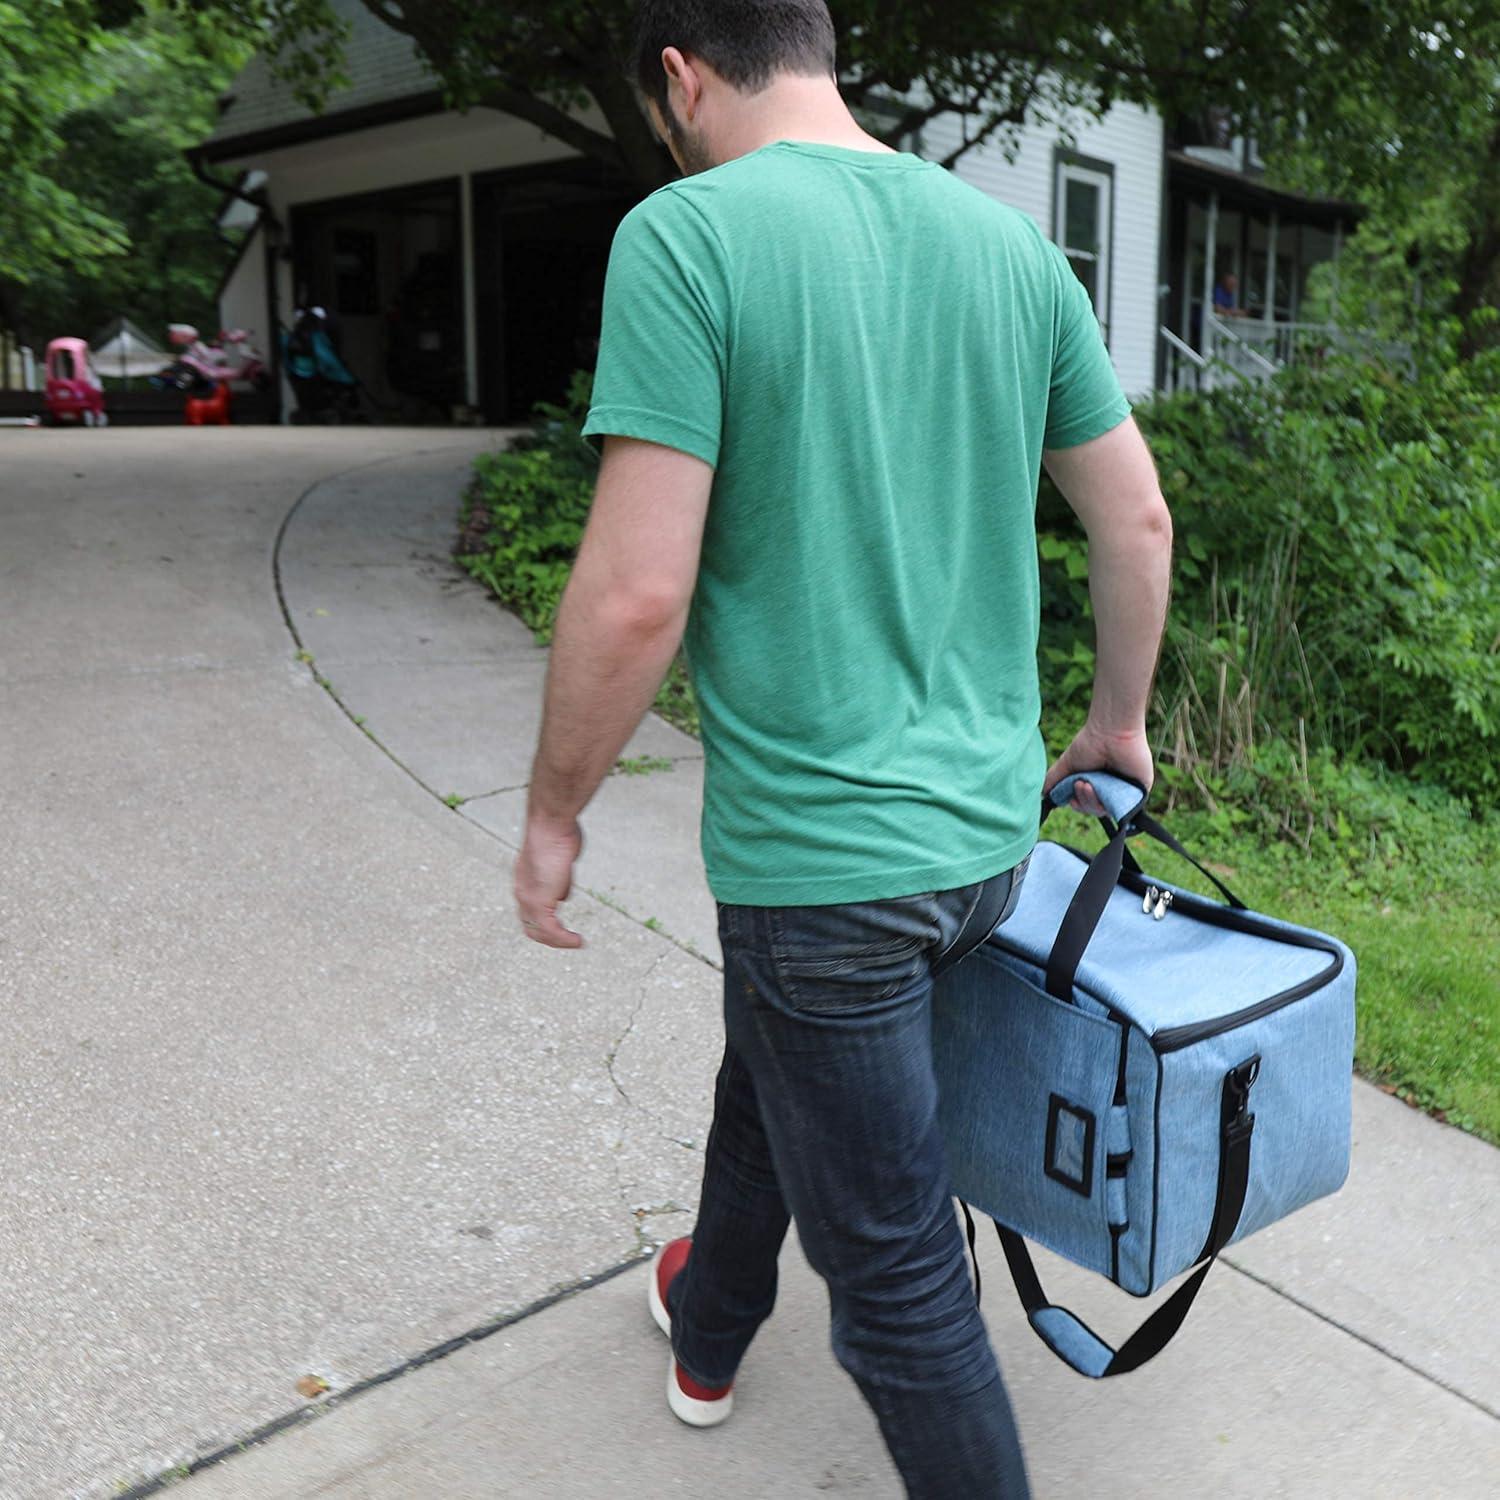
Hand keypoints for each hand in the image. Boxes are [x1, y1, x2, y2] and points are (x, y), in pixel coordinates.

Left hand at [515, 814, 584, 948]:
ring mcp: (529, 898)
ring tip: (576, 943)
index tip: (561, 926)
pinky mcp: (539, 902)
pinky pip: (551, 930)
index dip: (544, 921)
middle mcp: (522, 892)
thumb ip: (560, 879)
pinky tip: (578, 941)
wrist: (550, 825)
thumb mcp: (560, 859)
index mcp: (525, 881)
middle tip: (568, 940)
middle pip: (530, 925)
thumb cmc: (558, 833)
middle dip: (549, 937)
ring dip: (559, 941)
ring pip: (539, 931)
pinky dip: (565, 939)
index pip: (529, 910)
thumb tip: (562, 897)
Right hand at [1043, 721, 1153, 817]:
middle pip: (1096, 810)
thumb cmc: (1090, 743)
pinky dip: (1114, 806)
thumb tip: (1041, 796)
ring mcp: (1126, 791)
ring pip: (1109, 810)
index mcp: (1096, 783)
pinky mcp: (1140, 791)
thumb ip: (1054, 780)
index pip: (1086, 804)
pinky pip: (1127, 809)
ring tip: (1088, 785)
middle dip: (1084, 802)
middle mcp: (1111, 788)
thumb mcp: (1066, 764)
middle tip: (1081, 784)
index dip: (1077, 804)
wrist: (1111, 732)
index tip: (1070, 798)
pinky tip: (1106, 793)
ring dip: (1094, 802)